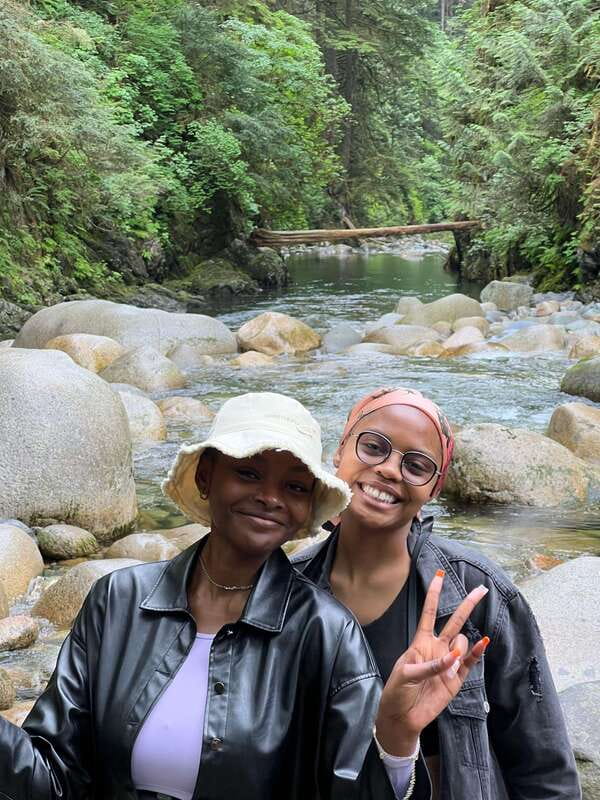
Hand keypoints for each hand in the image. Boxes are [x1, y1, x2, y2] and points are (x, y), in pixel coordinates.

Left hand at [375, 570, 489, 755]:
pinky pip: (470, 663)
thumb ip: (429, 665)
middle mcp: (437, 648)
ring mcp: (449, 663)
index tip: (440, 574)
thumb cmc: (398, 691)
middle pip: (454, 621)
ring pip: (462, 642)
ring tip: (446, 666)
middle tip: (481, 590)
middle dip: (467, 605)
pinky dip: (476, 653)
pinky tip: (482, 643)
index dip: (435, 594)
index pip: (429, 612)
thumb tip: (453, 658)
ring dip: (458, 648)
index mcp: (420, 642)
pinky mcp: (456, 679)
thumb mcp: (405, 674)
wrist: (403, 717)